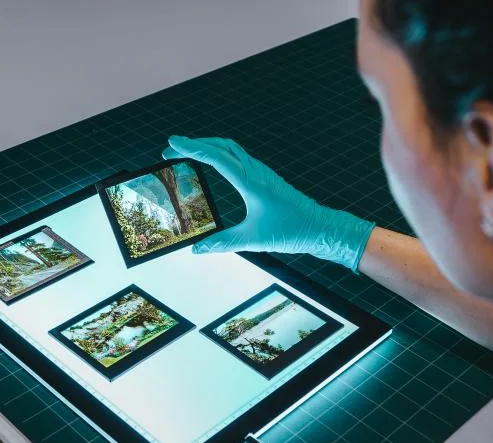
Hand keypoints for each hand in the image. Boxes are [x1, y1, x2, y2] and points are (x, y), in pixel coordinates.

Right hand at [163, 136, 376, 270]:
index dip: (191, 148)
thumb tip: (197, 250)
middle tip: (171, 148)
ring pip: (231, 149)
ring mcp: (262, 172)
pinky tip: (213, 164)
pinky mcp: (266, 178)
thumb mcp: (252, 240)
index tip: (172, 141)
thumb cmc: (290, 231)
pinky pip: (239, 158)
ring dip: (208, 147)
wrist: (320, 227)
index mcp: (250, 182)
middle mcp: (255, 172)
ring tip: (187, 153)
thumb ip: (222, 243)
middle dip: (194, 144)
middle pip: (221, 145)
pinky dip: (221, 155)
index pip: (215, 157)